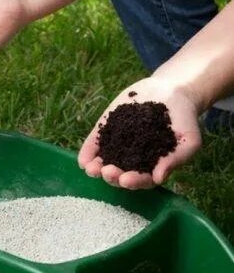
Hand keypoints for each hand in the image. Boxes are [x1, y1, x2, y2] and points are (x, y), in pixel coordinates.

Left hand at [78, 77, 201, 189]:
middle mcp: (133, 159)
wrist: (171, 91)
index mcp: (153, 166)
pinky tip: (83, 161)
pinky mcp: (106, 130)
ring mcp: (117, 145)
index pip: (142, 179)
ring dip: (96, 169)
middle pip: (120, 174)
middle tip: (107, 172)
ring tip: (91, 169)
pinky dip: (88, 153)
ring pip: (104, 162)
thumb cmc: (183, 119)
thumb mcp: (188, 140)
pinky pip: (95, 144)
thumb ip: (176, 159)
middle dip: (112, 176)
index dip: (134, 181)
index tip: (126, 179)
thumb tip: (159, 178)